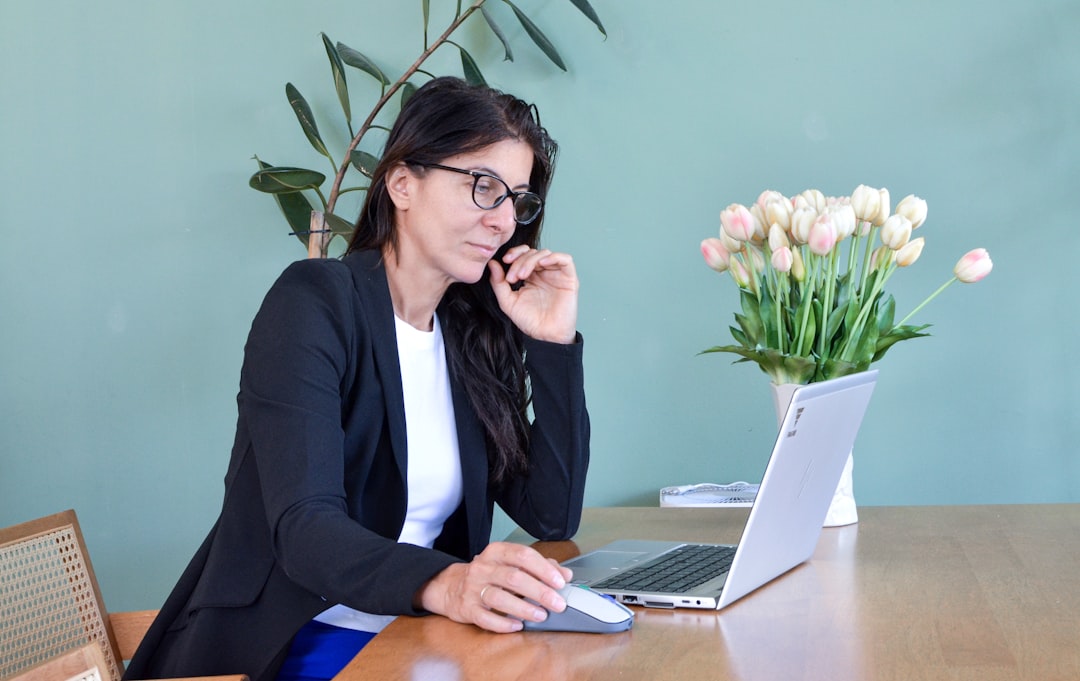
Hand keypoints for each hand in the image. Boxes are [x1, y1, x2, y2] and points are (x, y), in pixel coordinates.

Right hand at [416, 542, 572, 632]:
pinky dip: (503, 623)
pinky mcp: (466, 608)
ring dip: (524, 608)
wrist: (450, 586)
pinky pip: (485, 618)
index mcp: (497, 552)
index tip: (560, 582)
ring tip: (541, 615)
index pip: (523, 555)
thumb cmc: (488, 575)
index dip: (543, 569)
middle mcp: (483, 567)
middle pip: (514, 577)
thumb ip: (539, 567)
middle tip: (558, 604)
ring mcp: (473, 588)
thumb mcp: (510, 564)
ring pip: (500, 598)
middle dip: (540, 592)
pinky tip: (517, 625)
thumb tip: (565, 575)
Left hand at [488, 245, 578, 343]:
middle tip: (512, 277)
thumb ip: (498, 283)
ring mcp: (556, 274)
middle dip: (519, 261)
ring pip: (545, 254)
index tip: (504, 261)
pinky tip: (542, 264)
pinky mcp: (569, 278)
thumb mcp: (507, 301)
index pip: (523, 254)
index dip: (514, 253)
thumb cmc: (530, 321)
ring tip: (522, 275)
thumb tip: (492, 263)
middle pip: (532, 252)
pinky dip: (553, 257)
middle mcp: (544, 272)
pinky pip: (565, 260)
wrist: (545, 335)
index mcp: (530, 275)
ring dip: (531, 261)